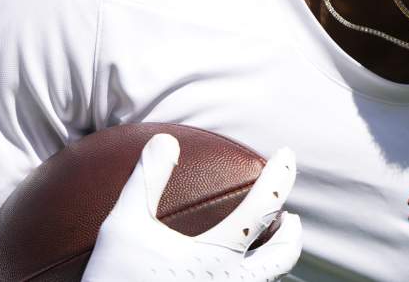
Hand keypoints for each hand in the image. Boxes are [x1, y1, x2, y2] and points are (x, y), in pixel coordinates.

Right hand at [81, 133, 302, 281]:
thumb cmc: (116, 279)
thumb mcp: (124, 225)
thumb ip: (147, 179)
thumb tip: (167, 139)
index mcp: (219, 257)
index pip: (263, 208)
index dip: (279, 177)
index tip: (286, 155)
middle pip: (283, 255)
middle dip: (292, 231)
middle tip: (291, 212)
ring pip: (269, 279)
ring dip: (277, 255)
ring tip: (271, 239)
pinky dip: (254, 275)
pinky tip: (237, 268)